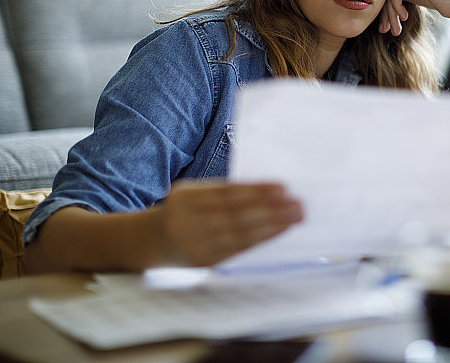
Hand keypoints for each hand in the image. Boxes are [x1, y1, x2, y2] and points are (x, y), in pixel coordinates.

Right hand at [154, 181, 302, 266]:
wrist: (151, 240)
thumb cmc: (184, 210)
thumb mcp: (194, 193)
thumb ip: (221, 192)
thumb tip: (266, 192)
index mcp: (186, 197)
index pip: (227, 193)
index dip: (256, 191)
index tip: (283, 188)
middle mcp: (188, 221)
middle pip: (236, 215)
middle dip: (270, 210)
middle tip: (298, 205)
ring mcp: (194, 243)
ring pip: (239, 234)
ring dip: (270, 226)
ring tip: (294, 218)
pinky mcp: (203, 261)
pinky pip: (236, 249)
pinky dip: (259, 239)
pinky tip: (277, 232)